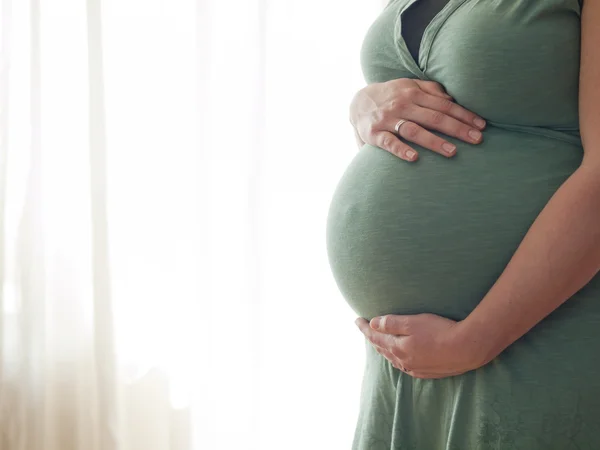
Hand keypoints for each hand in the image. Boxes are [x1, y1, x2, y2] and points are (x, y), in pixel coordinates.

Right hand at [349, 79, 486, 161]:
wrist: (356, 102)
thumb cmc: (390, 96)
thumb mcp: (409, 86)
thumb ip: (430, 90)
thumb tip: (453, 98)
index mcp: (413, 93)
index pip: (444, 104)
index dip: (464, 115)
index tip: (481, 125)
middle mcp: (402, 105)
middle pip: (434, 117)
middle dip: (458, 128)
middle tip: (477, 139)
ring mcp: (387, 120)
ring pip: (414, 130)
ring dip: (434, 141)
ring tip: (453, 152)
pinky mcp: (373, 134)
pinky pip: (388, 143)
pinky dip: (400, 150)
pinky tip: (414, 158)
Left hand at [354, 313, 490, 378]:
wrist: (467, 349)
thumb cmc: (440, 331)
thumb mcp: (413, 322)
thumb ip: (391, 323)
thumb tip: (372, 324)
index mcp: (397, 348)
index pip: (375, 336)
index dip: (364, 327)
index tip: (356, 319)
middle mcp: (404, 361)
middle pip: (382, 348)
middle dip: (372, 338)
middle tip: (365, 328)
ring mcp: (416, 368)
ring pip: (393, 359)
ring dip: (384, 349)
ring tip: (378, 342)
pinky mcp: (428, 372)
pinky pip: (405, 366)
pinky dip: (397, 359)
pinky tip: (400, 358)